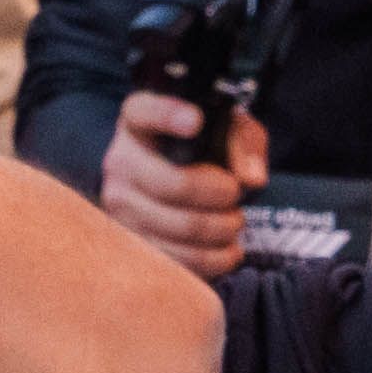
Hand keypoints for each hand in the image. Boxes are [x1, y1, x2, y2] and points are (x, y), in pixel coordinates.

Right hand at [92, 88, 263, 274]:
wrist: (180, 183)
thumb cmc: (206, 150)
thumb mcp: (230, 132)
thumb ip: (244, 145)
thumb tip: (251, 179)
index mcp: (139, 121)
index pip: (144, 112)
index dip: (168, 116)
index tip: (196, 122)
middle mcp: (121, 162)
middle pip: (176, 184)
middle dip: (222, 194)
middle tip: (235, 193)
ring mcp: (120, 207)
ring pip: (182, 227)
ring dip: (223, 228)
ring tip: (234, 221)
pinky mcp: (132, 245)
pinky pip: (179, 260)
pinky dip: (215, 259)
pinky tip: (227, 248)